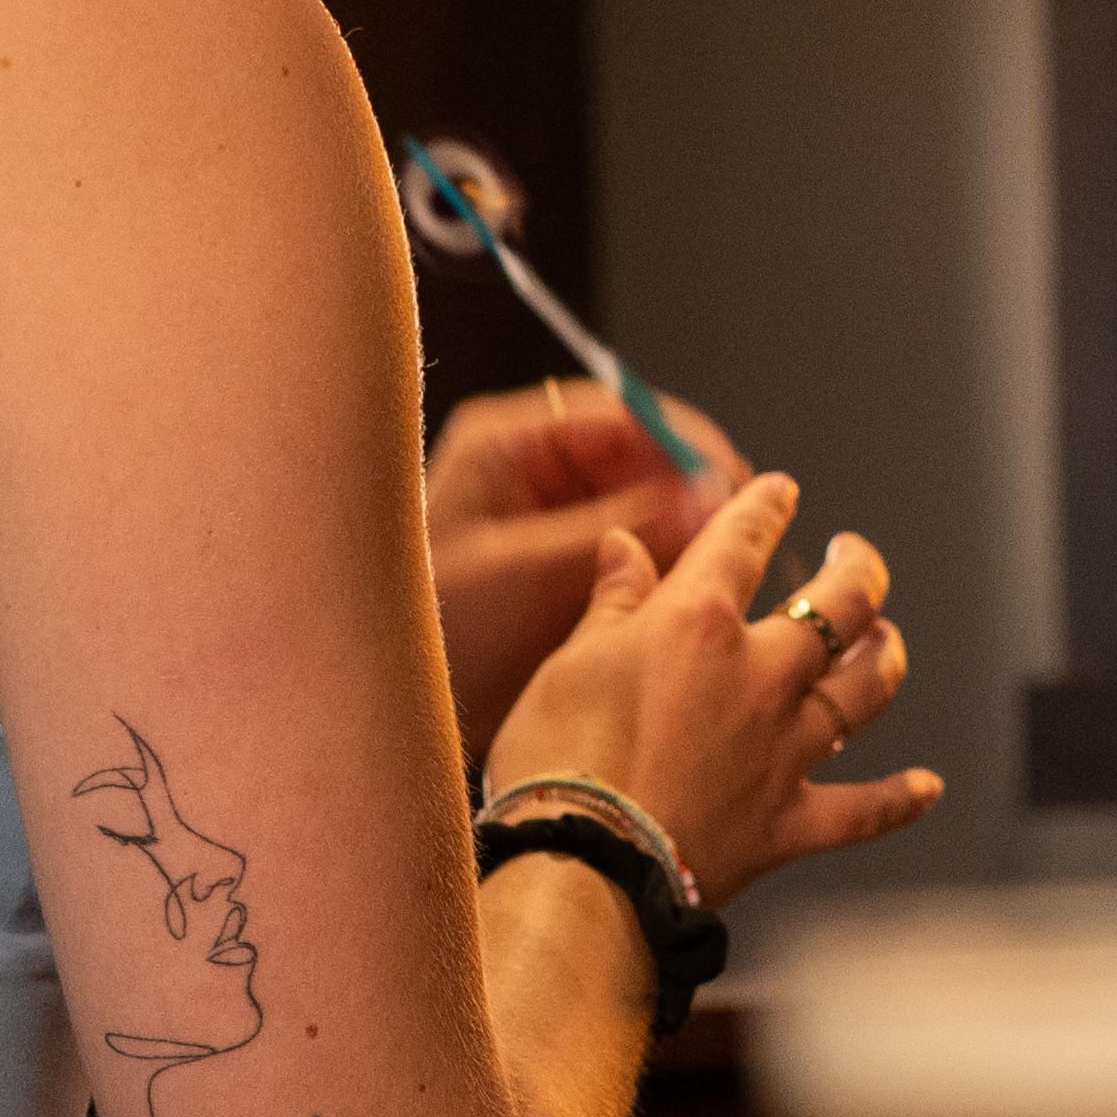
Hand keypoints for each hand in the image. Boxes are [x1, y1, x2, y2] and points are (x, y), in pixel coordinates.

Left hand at [427, 379, 744, 758]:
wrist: (376, 705)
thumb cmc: (417, 629)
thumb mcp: (526, 571)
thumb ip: (622, 527)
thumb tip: (709, 494)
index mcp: (506, 443)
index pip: (621, 411)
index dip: (686, 442)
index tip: (734, 478)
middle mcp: (530, 471)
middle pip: (642, 458)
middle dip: (693, 492)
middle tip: (740, 531)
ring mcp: (547, 519)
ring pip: (644, 507)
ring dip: (683, 535)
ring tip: (722, 570)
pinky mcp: (559, 568)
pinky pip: (632, 554)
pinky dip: (663, 573)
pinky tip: (687, 599)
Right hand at [486, 473, 935, 912]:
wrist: (580, 868)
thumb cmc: (558, 762)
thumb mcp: (570, 663)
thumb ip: (612, 603)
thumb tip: (625, 547)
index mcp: (699, 623)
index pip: (743, 540)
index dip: (766, 507)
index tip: (781, 492)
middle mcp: (759, 676)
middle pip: (840, 603)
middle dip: (858, 567)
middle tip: (855, 554)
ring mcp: (784, 749)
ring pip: (866, 688)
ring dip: (885, 656)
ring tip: (885, 638)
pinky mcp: (790, 821)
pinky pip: (864, 809)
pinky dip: (899, 798)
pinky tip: (927, 786)